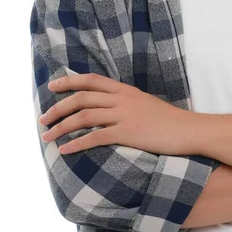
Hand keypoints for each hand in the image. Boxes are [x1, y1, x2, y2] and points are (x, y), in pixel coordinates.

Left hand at [39, 73, 197, 154]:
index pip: (91, 80)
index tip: (52, 86)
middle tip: (43, 119)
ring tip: (47, 137)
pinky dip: (76, 144)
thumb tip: (109, 107)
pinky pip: (94, 137)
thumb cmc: (169, 121)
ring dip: (61, 127)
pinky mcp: (126, 133)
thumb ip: (126, 102)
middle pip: (81, 98)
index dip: (69, 81)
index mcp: (125, 90)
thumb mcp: (146, 103)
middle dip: (57, 108)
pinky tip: (65, 151)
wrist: (188, 130)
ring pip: (83, 117)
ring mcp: (124, 115)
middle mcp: (121, 99)